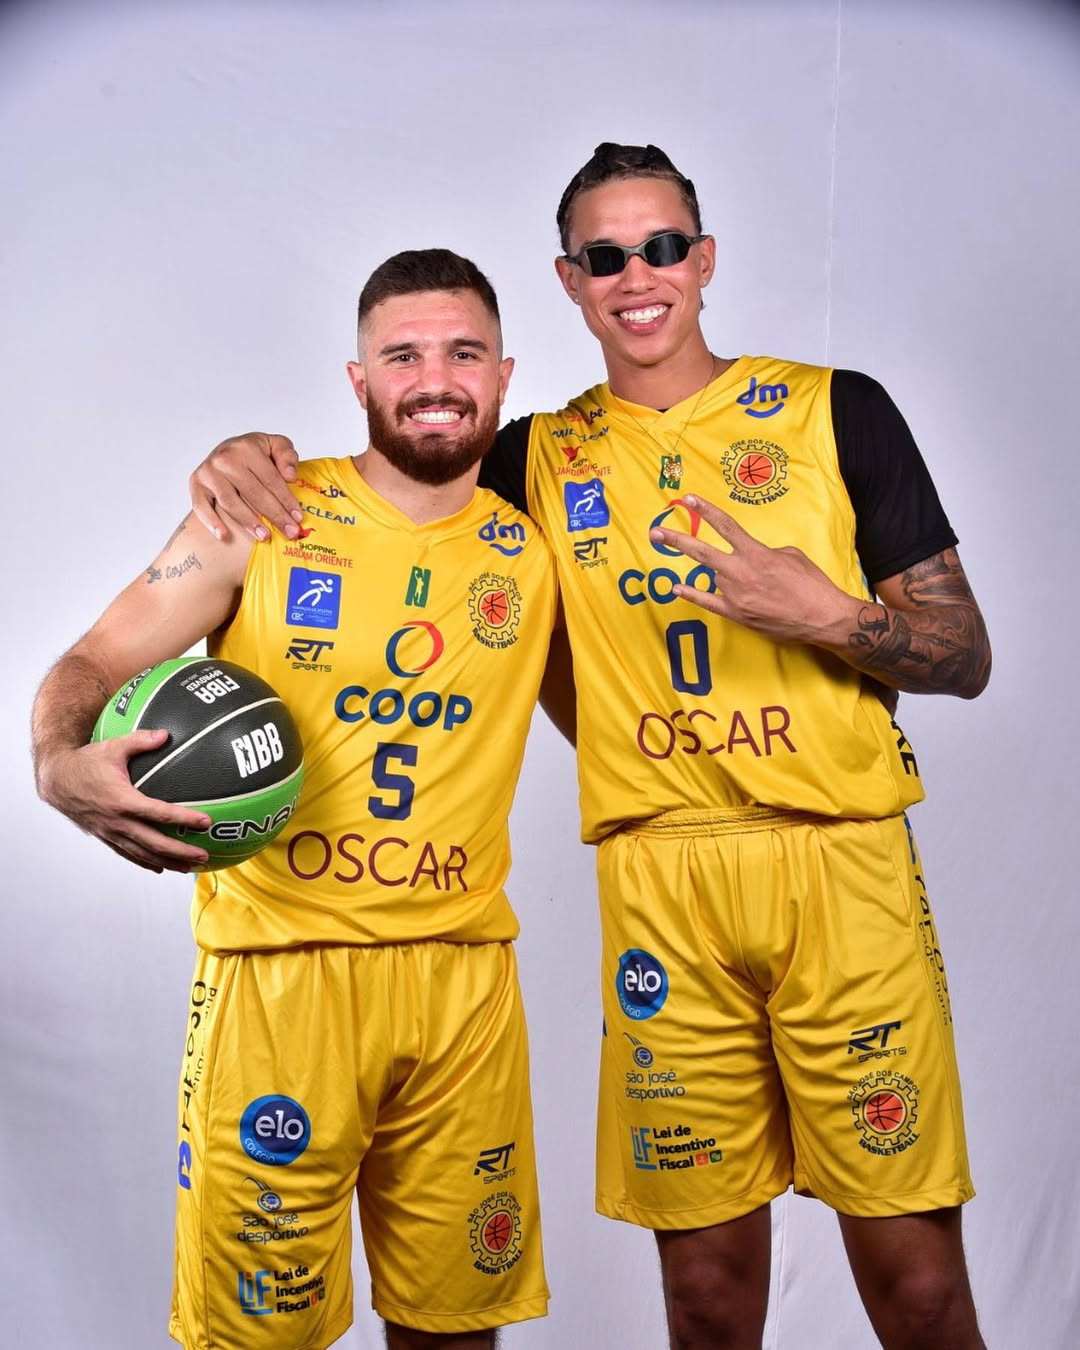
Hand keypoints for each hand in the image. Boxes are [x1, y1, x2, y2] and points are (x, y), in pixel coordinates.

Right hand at [37, 730, 212, 873]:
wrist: (56, 780)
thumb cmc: (86, 762)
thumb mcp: (113, 746)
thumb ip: (141, 740)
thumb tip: (167, 734)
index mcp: (122, 800)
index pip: (159, 814)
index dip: (184, 819)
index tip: (206, 822)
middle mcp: (117, 821)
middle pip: (155, 843)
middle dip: (181, 851)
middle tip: (204, 856)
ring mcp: (111, 832)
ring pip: (143, 853)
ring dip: (168, 862)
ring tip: (189, 868)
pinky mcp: (105, 837)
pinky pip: (128, 854)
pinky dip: (145, 862)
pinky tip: (161, 867)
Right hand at [189, 433, 302, 541]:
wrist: (226, 450)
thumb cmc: (253, 453)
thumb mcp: (274, 445)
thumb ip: (286, 455)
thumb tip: (290, 476)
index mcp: (247, 448)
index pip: (271, 479)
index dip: (286, 500)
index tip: (298, 518)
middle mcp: (225, 458)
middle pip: (254, 493)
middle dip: (275, 515)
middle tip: (289, 532)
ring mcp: (208, 472)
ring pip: (231, 503)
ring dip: (249, 522)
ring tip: (265, 536)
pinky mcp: (195, 484)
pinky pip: (201, 506)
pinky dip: (212, 522)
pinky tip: (224, 536)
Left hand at [649, 493, 857, 645]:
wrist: (821, 617)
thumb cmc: (811, 584)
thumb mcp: (792, 555)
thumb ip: (764, 551)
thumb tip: (751, 556)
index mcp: (757, 553)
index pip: (726, 526)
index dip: (706, 510)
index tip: (689, 499)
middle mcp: (741, 572)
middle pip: (701, 551)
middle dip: (676, 540)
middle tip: (655, 532)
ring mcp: (735, 595)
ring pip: (715, 576)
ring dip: (723, 573)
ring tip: (748, 580)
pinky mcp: (737, 614)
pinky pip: (708, 602)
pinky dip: (692, 594)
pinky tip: (677, 588)